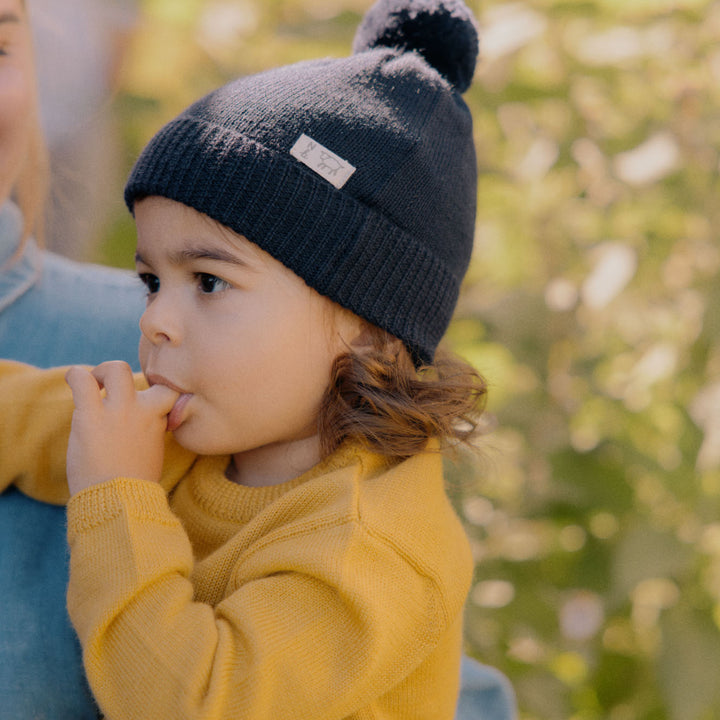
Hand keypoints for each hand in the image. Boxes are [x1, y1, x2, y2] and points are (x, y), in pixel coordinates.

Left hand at [65, 362, 179, 495]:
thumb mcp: (153, 452)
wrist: (119, 503)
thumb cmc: (134, 485)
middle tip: (110, 389)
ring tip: (92, 385)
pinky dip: (76, 376)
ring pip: (116, 369)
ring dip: (103, 372)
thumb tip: (138, 422)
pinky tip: (73, 381)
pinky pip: (82, 380)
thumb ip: (149, 430)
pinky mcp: (91, 416)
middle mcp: (143, 411)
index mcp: (160, 420)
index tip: (143, 406)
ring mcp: (119, 411)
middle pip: (145, 377)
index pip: (168, 391)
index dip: (155, 393)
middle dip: (127, 378)